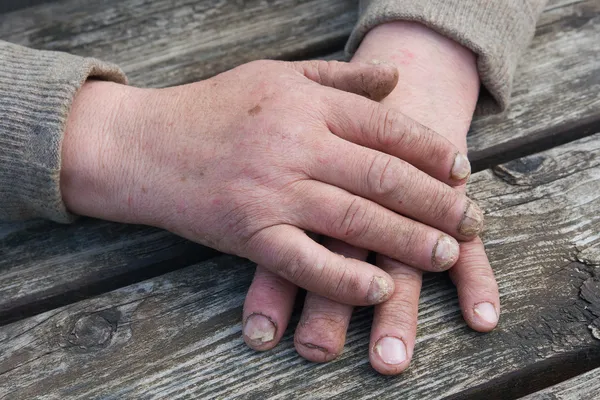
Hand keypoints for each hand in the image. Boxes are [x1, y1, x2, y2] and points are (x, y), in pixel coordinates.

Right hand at [61, 59, 480, 306]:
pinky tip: (380, 288)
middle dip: (437, 202)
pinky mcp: (250, 233)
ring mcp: (274, 192)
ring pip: (357, 219)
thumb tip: (394, 80)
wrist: (146, 145)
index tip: (461, 170)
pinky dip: (347, 279)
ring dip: (408, 241)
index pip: (386, 128)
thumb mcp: (277, 75)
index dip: (431, 150)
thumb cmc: (214, 108)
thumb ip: (339, 78)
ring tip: (447, 255)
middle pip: (384, 176)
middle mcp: (296, 146)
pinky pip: (308, 261)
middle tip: (473, 221)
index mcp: (306, 105)